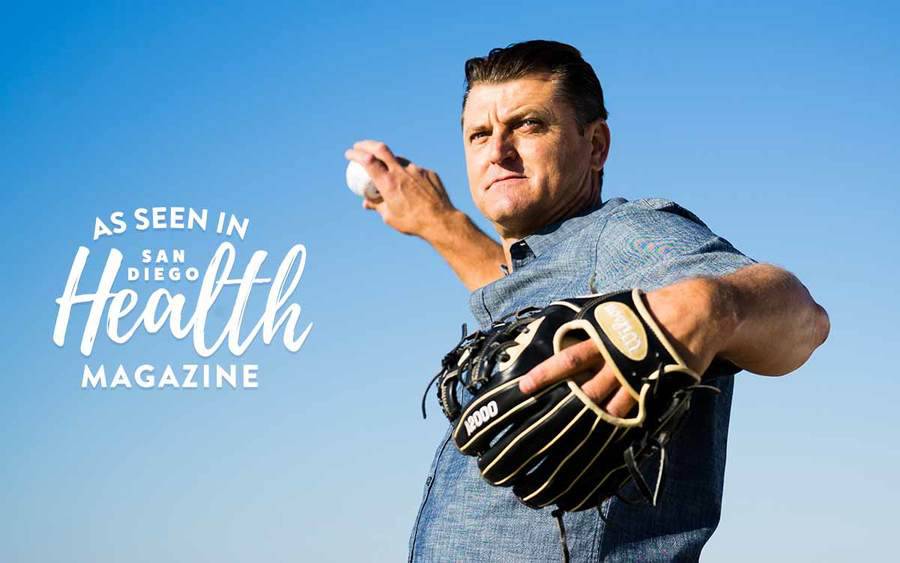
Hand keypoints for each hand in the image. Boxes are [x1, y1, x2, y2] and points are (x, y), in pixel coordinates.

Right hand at [345, 140, 456, 238]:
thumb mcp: (389, 217)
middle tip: (360, 146)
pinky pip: (414, 170)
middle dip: (367, 144)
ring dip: (390, 162)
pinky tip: (411, 186)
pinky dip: (408, 174)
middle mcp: (401, 172)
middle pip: (381, 148)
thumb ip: (376, 206)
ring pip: (399, 160)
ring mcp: (416, 170)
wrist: (441, 221)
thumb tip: (366, 202)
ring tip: (388, 173)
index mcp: (388, 183)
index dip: (355, 154)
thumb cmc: (413, 222)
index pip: (367, 160)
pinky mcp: (429, 172)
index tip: (349, 153)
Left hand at [517, 278, 738, 416]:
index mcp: (604, 338)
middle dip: (565, 404)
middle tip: (545, 420)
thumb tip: (570, 333)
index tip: (524, 386)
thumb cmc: (652, 309)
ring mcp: (638, 376)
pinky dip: (624, 422)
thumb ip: (597, 327)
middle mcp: (617, 359)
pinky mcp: (658, 386)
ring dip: (593, 418)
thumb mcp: (618, 312)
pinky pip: (638, 410)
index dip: (545, 373)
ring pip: (610, 406)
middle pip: (586, 388)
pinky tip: (610, 435)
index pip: (568, 358)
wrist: (697, 312)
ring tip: (573, 432)